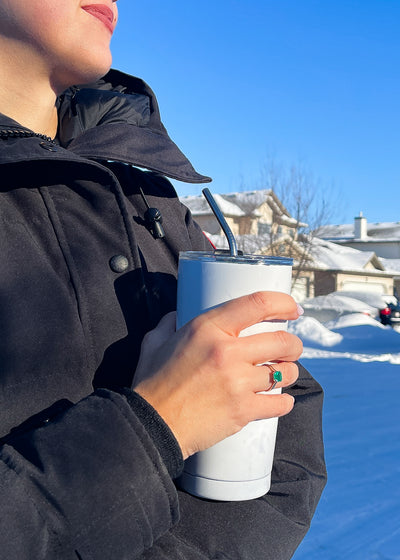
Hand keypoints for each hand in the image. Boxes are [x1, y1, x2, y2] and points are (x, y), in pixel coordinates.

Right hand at [133, 292, 302, 458]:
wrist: (150, 425)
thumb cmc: (152, 384)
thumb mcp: (155, 342)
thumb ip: (170, 324)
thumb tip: (178, 315)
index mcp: (207, 329)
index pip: (257, 304)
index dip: (282, 303)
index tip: (292, 309)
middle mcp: (226, 352)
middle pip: (281, 341)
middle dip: (293, 344)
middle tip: (290, 348)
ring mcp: (237, 383)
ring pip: (285, 372)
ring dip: (290, 372)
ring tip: (284, 373)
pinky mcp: (242, 411)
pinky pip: (279, 404)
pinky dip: (284, 402)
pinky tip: (279, 400)